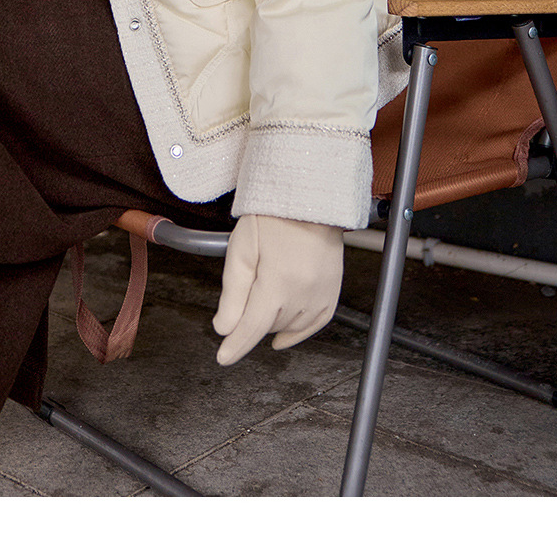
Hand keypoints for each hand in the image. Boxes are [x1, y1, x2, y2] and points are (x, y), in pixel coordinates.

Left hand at [212, 214, 343, 365]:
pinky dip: (298, 331)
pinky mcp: (333, 292)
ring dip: (273, 322)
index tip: (224, 357)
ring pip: (290, 327)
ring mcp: (322, 294)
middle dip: (252, 318)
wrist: (308, 199)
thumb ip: (232, 293)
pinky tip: (284, 332)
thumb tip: (224, 328)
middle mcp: (303, 294)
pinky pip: (315, 324)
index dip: (235, 346)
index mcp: (277, 283)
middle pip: (269, 327)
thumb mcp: (242, 249)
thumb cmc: (273, 218)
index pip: (252, 328)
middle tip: (248, 288)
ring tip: (265, 295)